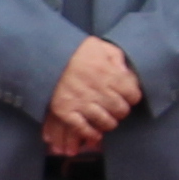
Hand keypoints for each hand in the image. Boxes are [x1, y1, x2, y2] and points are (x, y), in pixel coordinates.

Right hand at [42, 36, 141, 156]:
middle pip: (121, 110)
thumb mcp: (100, 46)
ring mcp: (80, 101)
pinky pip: (83, 128)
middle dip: (122, 111)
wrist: (45, 54)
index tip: (129, 96)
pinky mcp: (65, 110)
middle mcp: (96, 89)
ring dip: (109, 123)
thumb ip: (116, 58)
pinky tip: (95, 133)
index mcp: (107, 73)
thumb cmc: (75, 50)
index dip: (133, 96)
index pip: (132, 94)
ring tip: (107, 119)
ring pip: (105, 122)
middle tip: (117, 108)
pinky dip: (91, 133)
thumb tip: (127, 74)